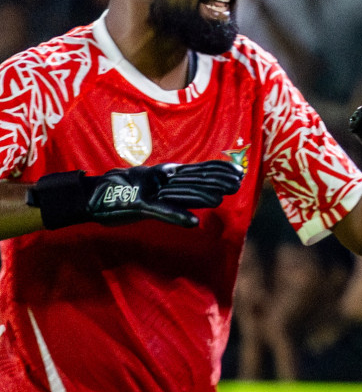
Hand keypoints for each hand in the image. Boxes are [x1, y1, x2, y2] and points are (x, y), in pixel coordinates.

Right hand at [27, 160, 243, 229]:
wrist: (92, 196)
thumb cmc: (125, 194)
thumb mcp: (155, 191)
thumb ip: (176, 192)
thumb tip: (202, 195)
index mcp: (166, 175)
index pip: (197, 170)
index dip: (218, 170)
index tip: (238, 171)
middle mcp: (161, 180)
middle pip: (193, 178)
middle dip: (216, 180)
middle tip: (238, 181)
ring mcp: (150, 191)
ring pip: (179, 193)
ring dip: (200, 196)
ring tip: (219, 199)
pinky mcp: (139, 205)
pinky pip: (161, 211)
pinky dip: (177, 216)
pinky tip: (193, 222)